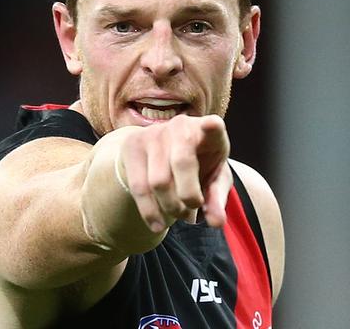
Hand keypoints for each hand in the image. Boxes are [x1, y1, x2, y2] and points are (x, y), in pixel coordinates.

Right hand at [118, 114, 232, 231]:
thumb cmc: (198, 166)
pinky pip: (139, 187)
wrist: (163, 153)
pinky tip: (158, 225)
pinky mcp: (133, 145)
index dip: (212, 127)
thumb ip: (216, 199)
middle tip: (192, 208)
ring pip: (159, 181)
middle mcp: (181, 126)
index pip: (213, 126)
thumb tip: (216, 222)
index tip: (212, 124)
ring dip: (171, 207)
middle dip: (189, 196)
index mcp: (209, 132)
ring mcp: (155, 133)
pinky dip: (150, 212)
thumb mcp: (213, 181)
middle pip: (182, 163)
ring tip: (179, 213)